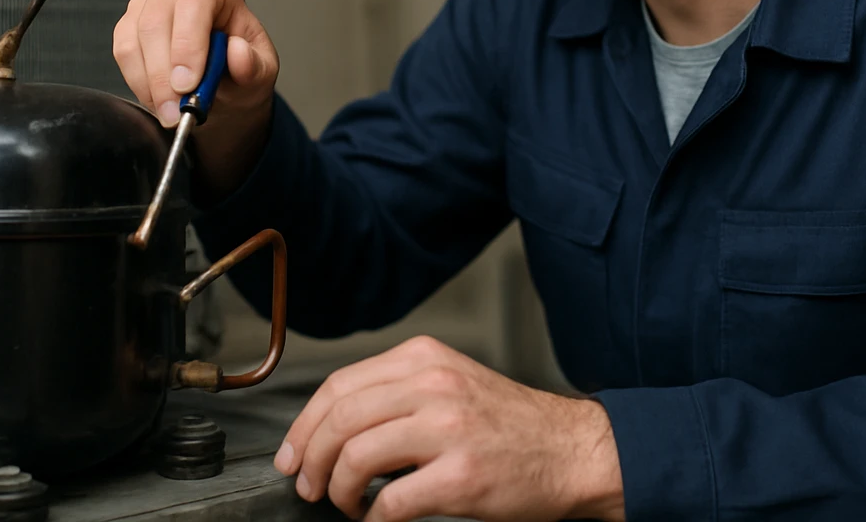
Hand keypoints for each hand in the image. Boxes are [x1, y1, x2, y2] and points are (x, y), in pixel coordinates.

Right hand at [113, 0, 278, 193]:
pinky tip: (159, 100)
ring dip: (150, 85)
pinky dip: (139, 84)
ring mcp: (146, 3)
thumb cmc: (241, 66)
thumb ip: (253, 64)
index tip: (188, 85)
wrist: (222, 82)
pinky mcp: (127, 26)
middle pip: (157, 23)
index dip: (188, 44)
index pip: (194, 2)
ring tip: (172, 114)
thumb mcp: (261, 70)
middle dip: (164, 75)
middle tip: (177, 111)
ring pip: (134, 42)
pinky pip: (123, 56)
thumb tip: (238, 53)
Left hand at [274, 336, 624, 521]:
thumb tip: (333, 426)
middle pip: (340, 419)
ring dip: (338, 490)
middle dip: (310, 459)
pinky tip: (378, 520)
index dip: (304, 425)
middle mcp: (433, 385)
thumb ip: (398, 391)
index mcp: (424, 359)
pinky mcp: (461, 476)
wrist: (572, 450)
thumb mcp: (452, 382)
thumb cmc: (511, 424)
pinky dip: (374, 518)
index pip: (339, 386)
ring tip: (346, 504)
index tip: (292, 453)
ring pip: (356, 457)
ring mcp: (448, 430)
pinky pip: (391, 501)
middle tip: (309, 485)